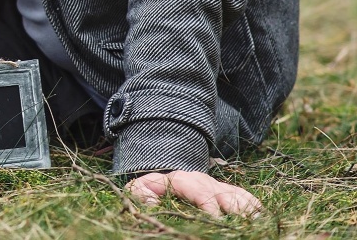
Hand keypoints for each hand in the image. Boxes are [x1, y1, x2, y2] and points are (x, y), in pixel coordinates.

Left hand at [126, 170, 261, 217]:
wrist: (160, 180)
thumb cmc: (150, 189)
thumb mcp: (139, 189)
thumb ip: (141, 193)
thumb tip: (151, 200)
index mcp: (182, 180)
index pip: (200, 192)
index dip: (210, 205)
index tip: (217, 219)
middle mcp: (203, 181)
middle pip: (223, 193)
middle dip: (235, 208)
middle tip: (246, 223)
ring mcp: (216, 185)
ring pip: (237, 194)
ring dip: (249, 208)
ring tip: (258, 221)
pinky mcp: (225, 191)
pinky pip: (244, 196)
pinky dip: (255, 206)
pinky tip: (263, 216)